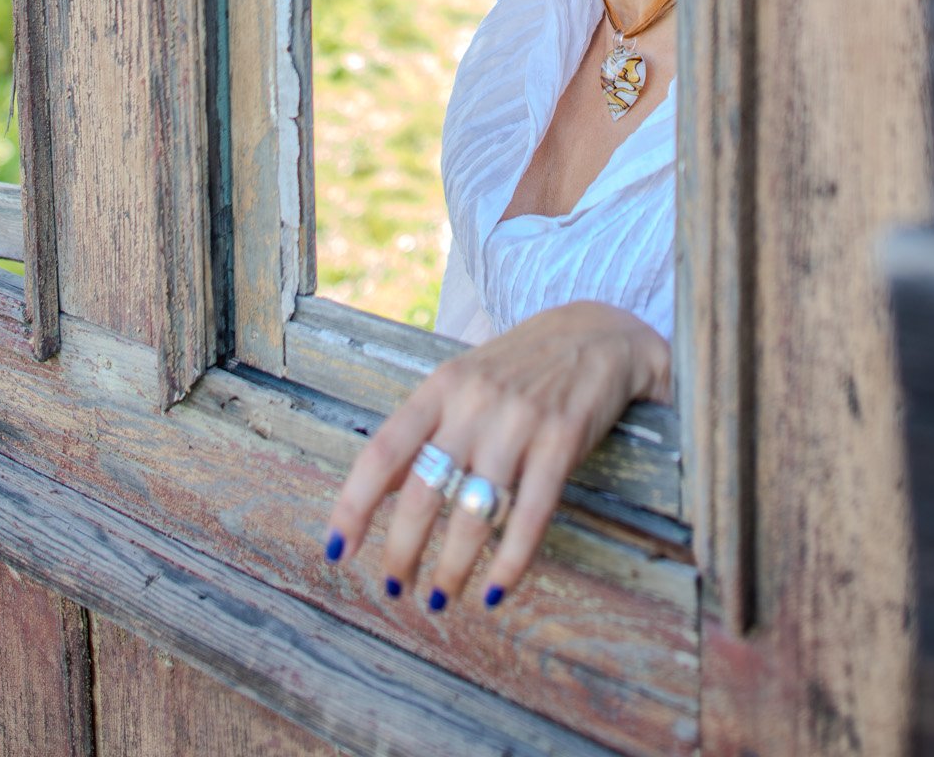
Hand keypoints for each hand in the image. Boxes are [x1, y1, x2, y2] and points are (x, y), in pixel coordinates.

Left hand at [323, 302, 670, 610]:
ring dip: (452, 567)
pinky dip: (510, 562)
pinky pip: (530, 515)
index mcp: (440, 388)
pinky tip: (496, 591)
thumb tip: (378, 493)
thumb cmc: (519, 368)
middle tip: (394, 587)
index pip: (382, 451)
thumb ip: (426, 430)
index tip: (336, 550)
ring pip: (473, 513)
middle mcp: (473, 404)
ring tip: (440, 599)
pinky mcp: (561, 440)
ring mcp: (518, 422)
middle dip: (402, 550)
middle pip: (422, 492)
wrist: (597, 334)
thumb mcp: (464, 381)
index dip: (353, 505)